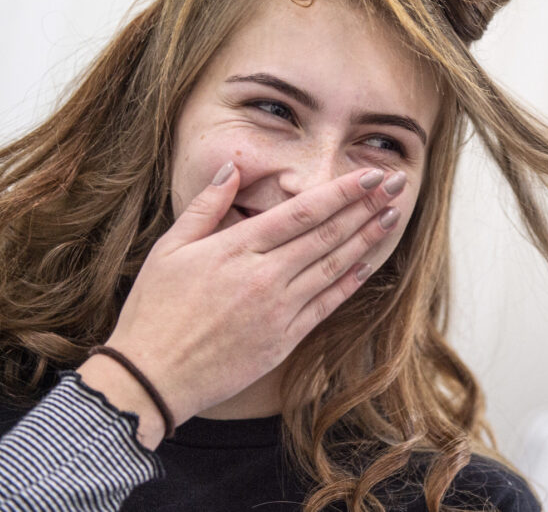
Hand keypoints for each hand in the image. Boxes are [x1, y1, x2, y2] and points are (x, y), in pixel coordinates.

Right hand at [79, 162, 403, 445]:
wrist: (150, 378)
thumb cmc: (153, 311)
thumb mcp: (169, 249)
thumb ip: (205, 206)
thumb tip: (231, 168)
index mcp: (236, 249)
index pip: (302, 212)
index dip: (342, 192)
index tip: (371, 176)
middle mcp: (264, 276)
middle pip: (327, 234)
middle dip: (366, 206)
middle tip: (397, 185)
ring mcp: (277, 310)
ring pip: (333, 267)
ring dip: (367, 239)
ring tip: (393, 217)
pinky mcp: (283, 341)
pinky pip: (325, 306)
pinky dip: (349, 283)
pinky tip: (368, 265)